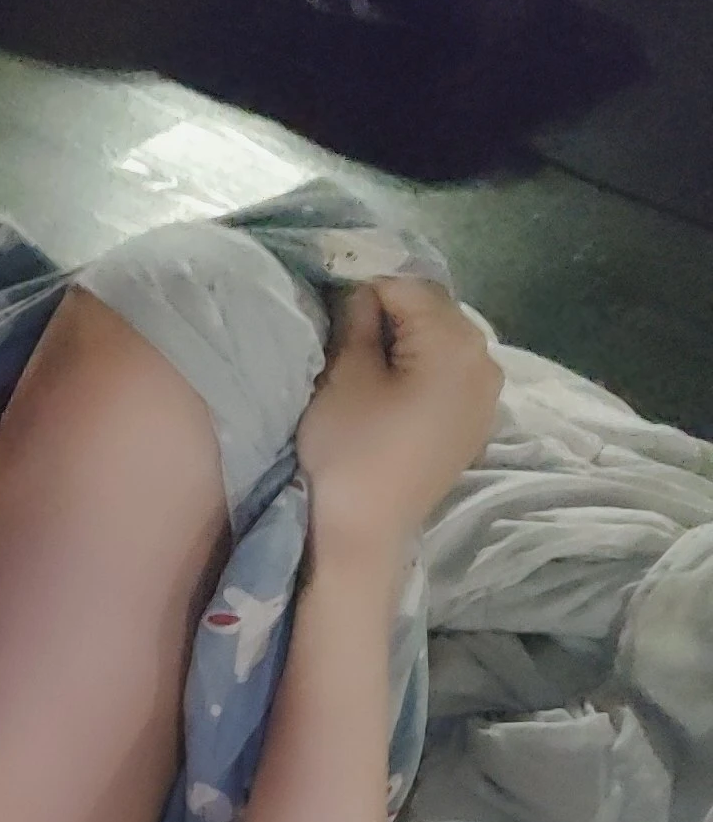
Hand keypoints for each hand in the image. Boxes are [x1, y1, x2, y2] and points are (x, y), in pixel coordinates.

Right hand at [296, 278, 501, 554]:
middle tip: (348, 339)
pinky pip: (451, 376)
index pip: (407, 286)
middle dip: (392, 317)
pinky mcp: (477, 423)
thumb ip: (358, 320)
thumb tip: (364, 293)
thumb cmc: (351, 452)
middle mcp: (486, 360)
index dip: (365, 292)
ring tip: (370, 369)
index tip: (333, 313)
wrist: (366, 535)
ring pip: (443, 344)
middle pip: (433, 312)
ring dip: (408, 345)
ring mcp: (488, 395)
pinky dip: (423, 373)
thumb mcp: (345, 375)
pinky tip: (395, 395)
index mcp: (456, 342)